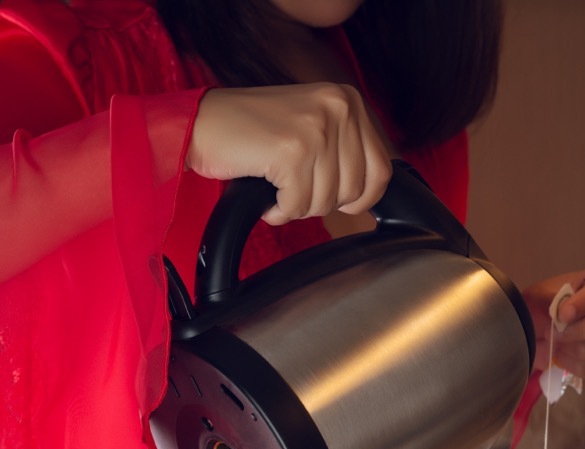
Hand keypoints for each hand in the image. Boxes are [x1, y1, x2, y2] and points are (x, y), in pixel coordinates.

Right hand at [187, 83, 392, 225]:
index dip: (362, 197)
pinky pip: (298, 205)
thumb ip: (345, 149)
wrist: (203, 124)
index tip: (341, 202)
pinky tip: (268, 197)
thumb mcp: (313, 126)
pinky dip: (280, 211)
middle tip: (295, 190)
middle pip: (354, 190)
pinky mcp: (291, 151)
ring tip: (278, 189)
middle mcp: (338, 108)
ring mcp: (315, 129)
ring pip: (326, 201)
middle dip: (322, 202)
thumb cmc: (253, 130)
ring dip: (298, 207)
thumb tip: (371, 193)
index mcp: (348, 101)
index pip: (382, 169)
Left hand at [522, 265, 584, 377]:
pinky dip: (573, 364)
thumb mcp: (542, 294)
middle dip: (579, 332)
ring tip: (555, 341)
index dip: (584, 303)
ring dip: (570, 349)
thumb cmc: (545, 302)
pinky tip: (562, 354)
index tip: (562, 315)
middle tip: (554, 334)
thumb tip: (563, 315)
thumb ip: (554, 300)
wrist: (541, 324)